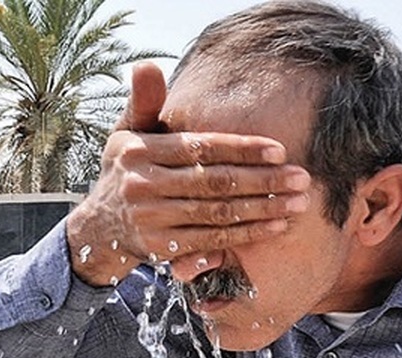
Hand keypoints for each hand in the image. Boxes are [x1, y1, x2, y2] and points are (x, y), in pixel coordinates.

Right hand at [66, 62, 311, 286]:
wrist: (99, 227)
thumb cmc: (125, 171)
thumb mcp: (127, 133)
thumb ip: (144, 102)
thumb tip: (146, 64)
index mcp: (140, 151)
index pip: (200, 148)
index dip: (241, 148)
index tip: (279, 150)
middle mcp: (144, 185)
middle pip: (214, 182)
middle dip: (263, 181)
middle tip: (302, 178)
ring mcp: (152, 219)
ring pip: (218, 213)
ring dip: (263, 209)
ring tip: (298, 202)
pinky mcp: (162, 248)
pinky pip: (212, 240)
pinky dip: (247, 234)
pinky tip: (276, 225)